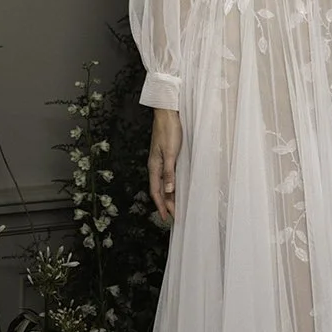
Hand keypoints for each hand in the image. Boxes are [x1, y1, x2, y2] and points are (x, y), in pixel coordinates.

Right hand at [148, 107, 182, 222]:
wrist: (168, 113)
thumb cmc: (168, 130)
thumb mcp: (170, 153)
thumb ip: (169, 172)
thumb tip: (169, 191)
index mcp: (154, 166)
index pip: (156, 191)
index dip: (161, 206)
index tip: (166, 218)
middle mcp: (155, 166)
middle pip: (159, 190)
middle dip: (166, 204)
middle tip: (174, 217)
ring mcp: (160, 161)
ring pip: (164, 184)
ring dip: (169, 196)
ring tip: (176, 207)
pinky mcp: (166, 156)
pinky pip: (168, 176)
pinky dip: (172, 185)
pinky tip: (177, 188)